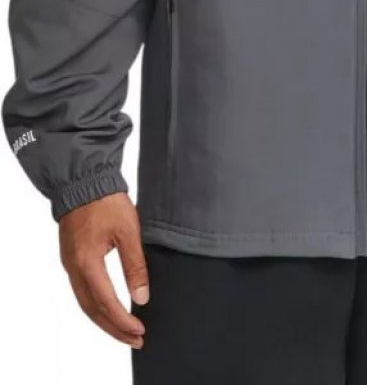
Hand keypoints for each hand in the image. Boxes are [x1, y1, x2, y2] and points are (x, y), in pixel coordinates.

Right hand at [59, 192, 148, 347]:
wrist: (84, 181)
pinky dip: (96, 306)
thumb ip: (135, 265)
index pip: (106, 302)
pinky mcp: (72, 259)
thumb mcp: (128, 231)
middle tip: (135, 340)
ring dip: (104, 320)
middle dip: (114, 328)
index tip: (140, 331)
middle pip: (92, 310)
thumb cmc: (106, 201)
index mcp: (87, 263)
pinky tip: (109, 309)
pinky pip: (82, 291)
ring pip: (85, 303)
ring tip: (125, 331)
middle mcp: (74, 268)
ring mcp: (70, 264)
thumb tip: (142, 297)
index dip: (123, 320)